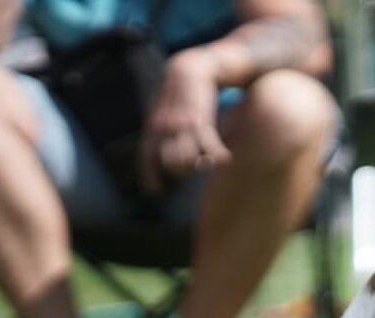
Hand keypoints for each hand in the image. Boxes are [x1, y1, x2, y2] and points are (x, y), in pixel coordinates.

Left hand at [139, 49, 231, 194]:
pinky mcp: (200, 119)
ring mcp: (182, 124)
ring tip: (210, 163)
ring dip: (200, 165)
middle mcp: (164, 128)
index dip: (149, 177)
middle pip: (170, 163)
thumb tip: (167, 156)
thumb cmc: (180, 93)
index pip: (147, 157)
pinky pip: (208, 146)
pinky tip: (226, 158)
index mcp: (153, 126)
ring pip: (188, 159)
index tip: (153, 192)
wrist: (192, 68)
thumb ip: (162, 131)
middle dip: (181, 172)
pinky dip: (217, 155)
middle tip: (192, 170)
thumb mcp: (165, 111)